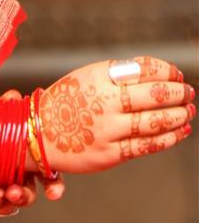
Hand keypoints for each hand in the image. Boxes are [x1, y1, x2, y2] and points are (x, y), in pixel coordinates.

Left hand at [0, 90, 65, 214]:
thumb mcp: (0, 110)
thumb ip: (8, 105)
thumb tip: (13, 96)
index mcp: (30, 156)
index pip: (49, 175)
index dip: (54, 187)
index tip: (53, 195)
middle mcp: (19, 173)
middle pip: (29, 192)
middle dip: (23, 196)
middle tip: (13, 192)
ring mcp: (0, 181)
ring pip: (8, 200)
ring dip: (4, 201)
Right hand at [39, 55, 194, 173]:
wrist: (38, 132)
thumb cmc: (66, 102)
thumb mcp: (86, 77)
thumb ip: (116, 74)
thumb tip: (157, 72)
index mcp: (98, 76)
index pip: (143, 68)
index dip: (166, 71)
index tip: (176, 74)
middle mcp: (105, 101)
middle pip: (153, 94)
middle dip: (178, 92)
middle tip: (189, 92)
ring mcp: (108, 129)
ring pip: (155, 121)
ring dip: (178, 115)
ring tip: (188, 111)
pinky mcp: (111, 153)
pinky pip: (147, 145)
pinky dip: (169, 137)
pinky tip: (180, 131)